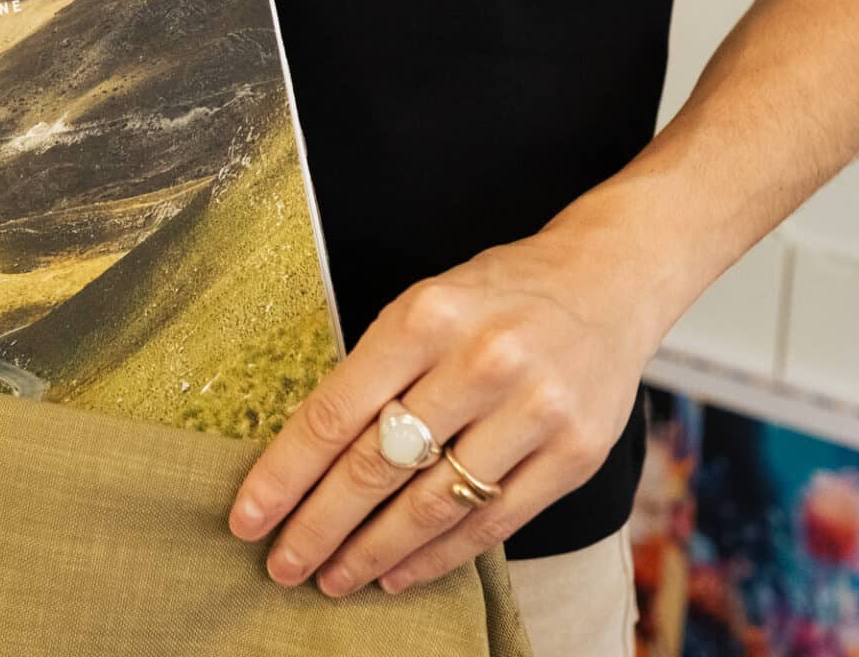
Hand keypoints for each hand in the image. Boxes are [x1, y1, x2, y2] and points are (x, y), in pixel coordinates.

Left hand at [226, 226, 654, 596]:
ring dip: (373, 553)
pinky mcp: (574, 454)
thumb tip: (304, 458)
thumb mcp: (428, 304)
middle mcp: (480, 362)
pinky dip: (437, 557)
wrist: (610, 280)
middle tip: (282, 564)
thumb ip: (377, 370)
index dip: (284, 475)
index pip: (335, 412)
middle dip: (319, 526)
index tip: (247, 519)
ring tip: (333, 578)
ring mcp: (534, 411)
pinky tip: (398, 573)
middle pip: (377, 466)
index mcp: (427, 316)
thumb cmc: (500, 296)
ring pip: (432, 505)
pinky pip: (491, 522)